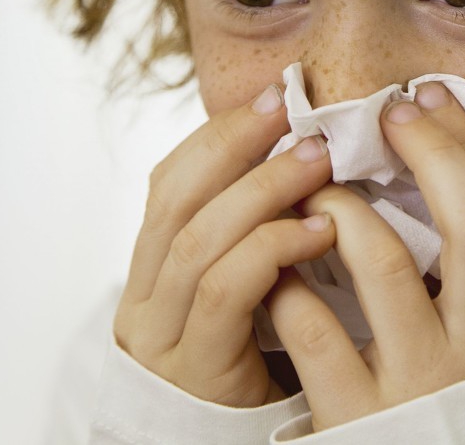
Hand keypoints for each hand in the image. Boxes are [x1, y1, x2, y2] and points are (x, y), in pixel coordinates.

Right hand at [112, 84, 336, 406]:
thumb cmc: (257, 367)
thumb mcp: (250, 292)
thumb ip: (259, 235)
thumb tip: (311, 158)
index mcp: (155, 271)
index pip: (170, 183)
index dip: (219, 134)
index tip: (273, 95)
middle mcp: (146, 298)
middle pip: (176, 199)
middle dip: (236, 145)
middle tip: (294, 112)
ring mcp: (163, 335)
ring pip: (197, 239)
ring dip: (262, 190)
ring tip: (317, 161)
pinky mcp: (195, 368)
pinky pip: (225, 291)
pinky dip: (271, 250)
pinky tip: (318, 232)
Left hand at [265, 81, 464, 429]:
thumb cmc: (448, 393)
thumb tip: (439, 149)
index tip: (427, 95)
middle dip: (433, 156)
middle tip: (390, 110)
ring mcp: (415, 384)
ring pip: (383, 264)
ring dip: (342, 207)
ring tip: (316, 181)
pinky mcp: (354, 416)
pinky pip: (313, 327)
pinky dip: (289, 282)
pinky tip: (278, 262)